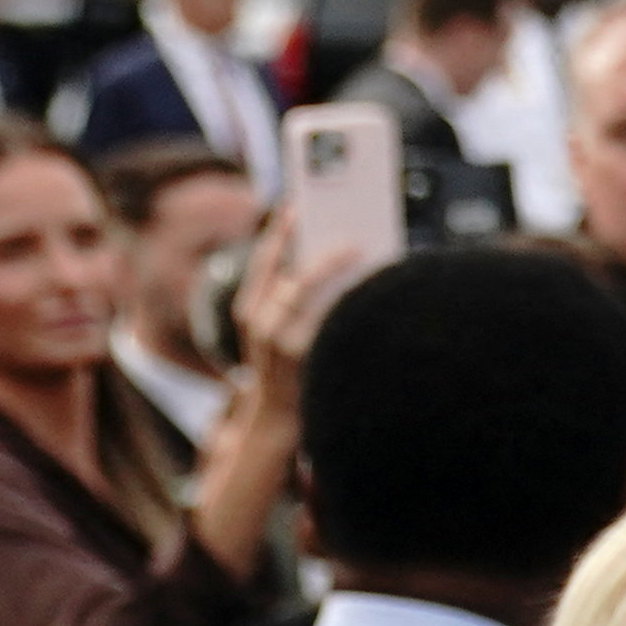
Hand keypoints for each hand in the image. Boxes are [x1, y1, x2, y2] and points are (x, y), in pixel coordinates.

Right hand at [224, 207, 370, 423]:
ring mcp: (284, 346)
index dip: (280, 233)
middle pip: (298, 281)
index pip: (264, 263)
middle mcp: (263, 325)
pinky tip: (376, 297)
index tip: (297, 207)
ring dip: (345, 281)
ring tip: (370, 263)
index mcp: (249, 311)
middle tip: (354, 241)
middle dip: (327, 259)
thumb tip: (337, 262)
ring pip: (317, 303)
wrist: (276, 419)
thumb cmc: (284, 367)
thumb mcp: (274, 331)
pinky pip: (334, 327)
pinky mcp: (309, 362)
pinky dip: (353, 309)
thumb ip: (290, 301)